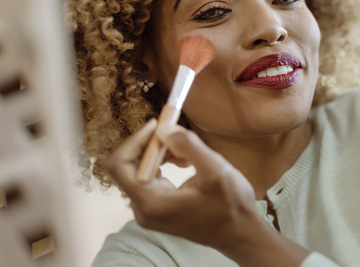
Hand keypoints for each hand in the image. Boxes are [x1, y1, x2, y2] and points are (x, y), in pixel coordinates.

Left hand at [105, 120, 307, 264]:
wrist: (239, 233)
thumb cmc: (231, 206)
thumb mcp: (215, 170)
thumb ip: (188, 146)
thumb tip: (163, 128)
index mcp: (151, 202)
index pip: (120, 165)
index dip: (135, 140)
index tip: (157, 124)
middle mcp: (143, 209)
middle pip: (128, 167)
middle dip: (151, 145)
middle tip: (175, 132)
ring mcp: (150, 211)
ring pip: (140, 171)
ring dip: (159, 154)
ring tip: (186, 151)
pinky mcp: (158, 209)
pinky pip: (151, 180)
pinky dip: (164, 165)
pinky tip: (186, 161)